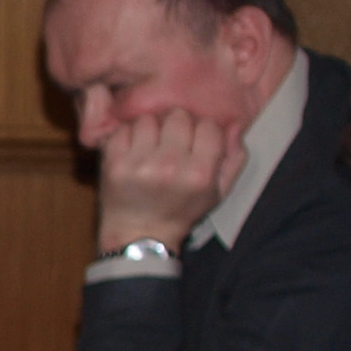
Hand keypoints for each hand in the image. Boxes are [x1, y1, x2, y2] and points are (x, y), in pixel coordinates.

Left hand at [95, 106, 247, 253]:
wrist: (139, 234)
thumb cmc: (182, 211)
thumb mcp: (218, 192)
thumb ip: (233, 159)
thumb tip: (236, 125)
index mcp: (199, 173)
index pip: (208, 125)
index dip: (202, 130)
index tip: (194, 141)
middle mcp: (170, 166)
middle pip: (177, 116)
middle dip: (176, 126)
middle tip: (171, 141)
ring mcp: (139, 164)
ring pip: (149, 119)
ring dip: (150, 129)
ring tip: (151, 146)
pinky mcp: (114, 163)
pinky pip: (123, 129)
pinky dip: (128, 136)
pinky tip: (133, 151)